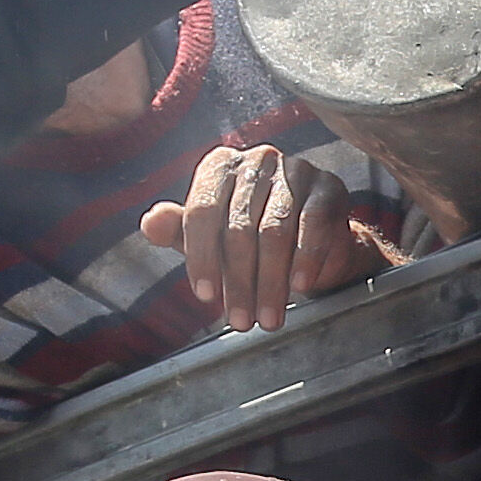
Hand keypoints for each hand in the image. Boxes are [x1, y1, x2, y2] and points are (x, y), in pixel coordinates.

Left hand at [155, 139, 386, 334]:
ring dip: (270, 281)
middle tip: (240, 320)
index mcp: (221, 166)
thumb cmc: (252, 238)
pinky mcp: (329, 188)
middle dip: (238, 281)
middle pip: (239, 227)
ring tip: (267, 317)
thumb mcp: (211, 238)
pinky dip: (305, 259)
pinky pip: (313, 225)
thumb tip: (151, 223)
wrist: (314, 240)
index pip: (202, 210)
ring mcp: (297, 170)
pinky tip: (299, 286)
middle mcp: (257, 159)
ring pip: (275, 231)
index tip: (204, 296)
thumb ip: (179, 231)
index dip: (200, 256)